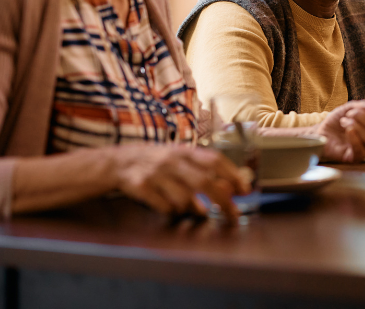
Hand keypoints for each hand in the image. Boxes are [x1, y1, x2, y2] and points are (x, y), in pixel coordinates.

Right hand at [113, 143, 250, 222]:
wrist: (119, 162)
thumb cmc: (158, 162)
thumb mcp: (180, 160)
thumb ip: (203, 170)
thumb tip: (230, 188)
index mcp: (185, 151)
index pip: (215, 160)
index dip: (232, 174)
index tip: (244, 190)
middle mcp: (172, 160)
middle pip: (204, 181)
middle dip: (222, 199)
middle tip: (233, 214)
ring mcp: (156, 173)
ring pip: (184, 199)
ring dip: (192, 208)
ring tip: (191, 206)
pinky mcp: (141, 187)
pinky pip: (164, 207)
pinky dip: (172, 210)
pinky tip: (168, 204)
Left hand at [316, 100, 364, 162]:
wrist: (321, 131)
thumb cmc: (338, 120)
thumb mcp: (350, 108)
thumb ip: (363, 106)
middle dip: (361, 115)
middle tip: (349, 114)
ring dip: (354, 124)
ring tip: (344, 121)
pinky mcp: (354, 158)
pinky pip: (360, 151)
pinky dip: (354, 138)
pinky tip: (348, 130)